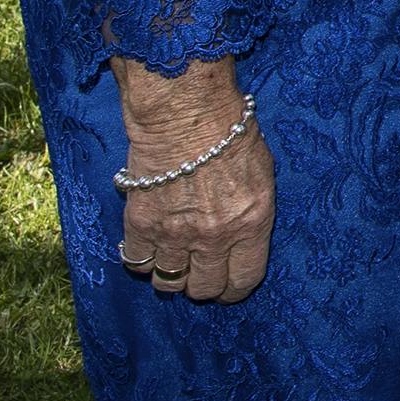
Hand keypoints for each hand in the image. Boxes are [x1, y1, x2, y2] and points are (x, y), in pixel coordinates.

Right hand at [112, 57, 275, 303]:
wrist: (186, 111)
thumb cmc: (231, 132)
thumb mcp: (262, 173)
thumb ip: (251, 211)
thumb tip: (241, 233)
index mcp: (251, 224)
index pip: (243, 281)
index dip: (233, 289)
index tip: (227, 285)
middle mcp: (214, 237)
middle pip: (203, 288)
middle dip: (202, 284)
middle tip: (198, 270)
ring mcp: (174, 234)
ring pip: (167, 282)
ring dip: (170, 272)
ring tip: (172, 256)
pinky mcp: (141, 224)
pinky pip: (137, 262)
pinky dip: (140, 258)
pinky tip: (147, 244)